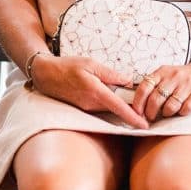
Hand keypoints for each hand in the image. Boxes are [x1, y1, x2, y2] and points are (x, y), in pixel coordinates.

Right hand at [31, 54, 149, 129]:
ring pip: (109, 108)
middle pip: (116, 109)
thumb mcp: (91, 64)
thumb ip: (111, 74)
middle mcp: (91, 104)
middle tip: (141, 100)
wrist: (46, 75)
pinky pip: (100, 107)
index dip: (133, 117)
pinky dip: (108, 102)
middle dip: (129, 107)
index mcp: (96, 91)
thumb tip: (128, 81)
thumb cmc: (68, 66)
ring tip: (123, 93)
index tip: (145, 125)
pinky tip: (108, 92)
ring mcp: (87, 108)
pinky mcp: (83, 109)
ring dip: (118, 103)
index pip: (118, 107)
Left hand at [131, 50, 190, 121]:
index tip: (137, 113)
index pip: (144, 87)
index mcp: (163, 71)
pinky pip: (186, 108)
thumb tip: (139, 105)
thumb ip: (154, 85)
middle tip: (151, 117)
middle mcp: (174, 76)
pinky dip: (182, 113)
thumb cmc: (185, 76)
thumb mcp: (168, 75)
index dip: (138, 102)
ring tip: (169, 112)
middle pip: (156, 99)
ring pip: (170, 106)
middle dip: (151, 113)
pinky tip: (183, 110)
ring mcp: (187, 83)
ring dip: (167, 114)